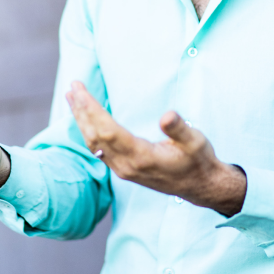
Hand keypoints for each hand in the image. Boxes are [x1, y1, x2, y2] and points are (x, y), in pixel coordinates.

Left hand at [66, 81, 245, 215]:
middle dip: (81, 110)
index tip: (81, 89)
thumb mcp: (195, 141)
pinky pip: (98, 149)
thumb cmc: (198, 161)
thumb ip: (179, 129)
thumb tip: (166, 115)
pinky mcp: (124, 169)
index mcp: (142, 157)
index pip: (107, 130)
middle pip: (95, 136)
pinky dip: (88, 131)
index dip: (91, 109)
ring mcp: (123, 170)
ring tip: (72, 98)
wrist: (200, 187)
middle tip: (73, 86)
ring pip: (93, 144)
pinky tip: (85, 119)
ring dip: (81, 120)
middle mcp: (127, 166)